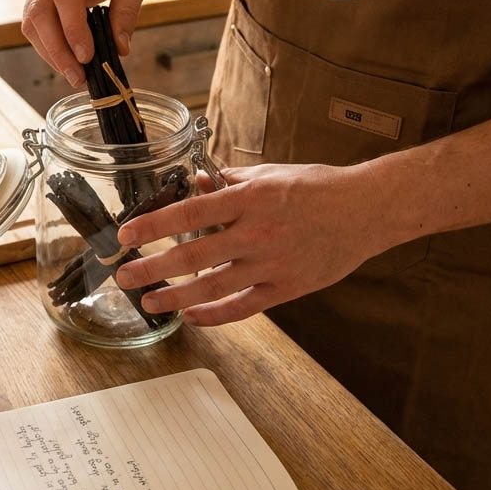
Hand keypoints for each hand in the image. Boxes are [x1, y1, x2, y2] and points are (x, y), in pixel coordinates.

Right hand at [22, 0, 158, 86]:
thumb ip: (127, 11)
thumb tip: (119, 48)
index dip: (72, 28)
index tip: (87, 57)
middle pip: (40, 9)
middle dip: (57, 48)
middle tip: (78, 76)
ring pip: (32, 20)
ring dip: (50, 51)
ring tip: (75, 75)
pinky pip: (37, 22)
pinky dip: (50, 45)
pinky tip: (69, 61)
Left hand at [114, 163, 385, 325]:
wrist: (366, 210)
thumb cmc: (317, 187)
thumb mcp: (270, 173)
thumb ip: (232, 181)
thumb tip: (200, 185)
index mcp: (249, 198)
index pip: (188, 214)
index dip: (153, 227)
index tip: (126, 236)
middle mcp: (256, 232)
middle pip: (192, 256)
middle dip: (152, 269)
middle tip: (124, 276)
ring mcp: (271, 264)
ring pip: (213, 288)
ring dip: (175, 298)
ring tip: (150, 302)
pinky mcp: (287, 288)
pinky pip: (243, 307)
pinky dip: (214, 315)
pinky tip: (192, 316)